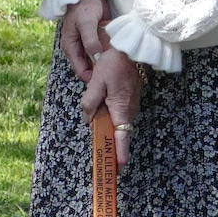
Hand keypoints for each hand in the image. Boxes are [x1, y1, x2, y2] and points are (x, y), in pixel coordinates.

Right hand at [56, 0, 110, 81]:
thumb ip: (90, 40)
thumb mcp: (86, 22)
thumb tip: (96, 57)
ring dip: (103, 64)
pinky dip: (107, 55)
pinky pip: (100, 52)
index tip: (104, 82)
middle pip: (87, 67)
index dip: (91, 78)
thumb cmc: (84, 5)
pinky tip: (116, 59)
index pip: (80, 69)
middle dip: (98, 73)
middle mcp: (77, 47)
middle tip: (113, 78)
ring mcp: (86, 43)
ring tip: (116, 70)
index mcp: (70, 46)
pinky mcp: (95, 38)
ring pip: (95, 60)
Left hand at [80, 47, 145, 170]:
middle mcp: (129, 111)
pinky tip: (101, 120)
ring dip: (110, 134)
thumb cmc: (113, 63)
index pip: (122, 138)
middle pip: (119, 134)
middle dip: (112, 148)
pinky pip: (119, 115)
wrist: (130, 47)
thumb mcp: (96, 82)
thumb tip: (87, 118)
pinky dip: (112, 122)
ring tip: (102, 147)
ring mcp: (130, 106)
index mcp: (122, 109)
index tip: (118, 169)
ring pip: (118, 124)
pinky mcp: (129, 100)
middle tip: (105, 165)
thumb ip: (90, 102)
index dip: (120, 155)